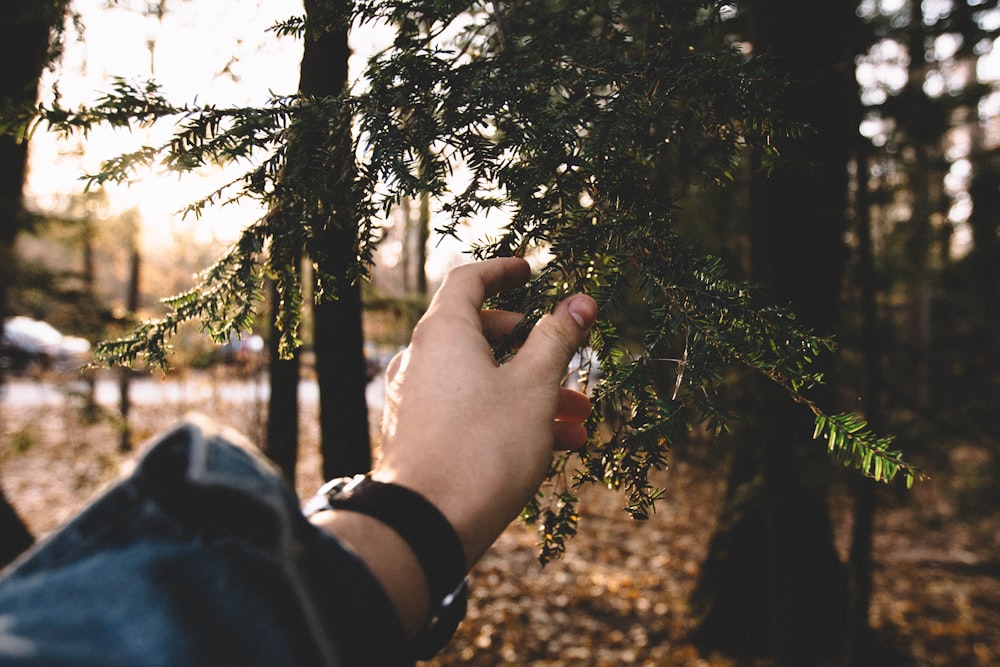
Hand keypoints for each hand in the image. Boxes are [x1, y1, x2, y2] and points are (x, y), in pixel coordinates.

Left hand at [372, 257, 596, 564]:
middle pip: (480, 332)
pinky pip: (467, 411)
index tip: (531, 270)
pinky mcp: (418, 435)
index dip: (503, 270)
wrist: (426, 525)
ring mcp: (415, 399)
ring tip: (578, 419)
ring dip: (531, 391)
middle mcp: (420, 359)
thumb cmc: (483, 446)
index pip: (469, 280)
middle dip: (534, 347)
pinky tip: (553, 447)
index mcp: (442, 333)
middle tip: (568, 359)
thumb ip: (558, 339)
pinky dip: (507, 417)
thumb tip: (581, 301)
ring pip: (481, 379)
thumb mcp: (534, 387)